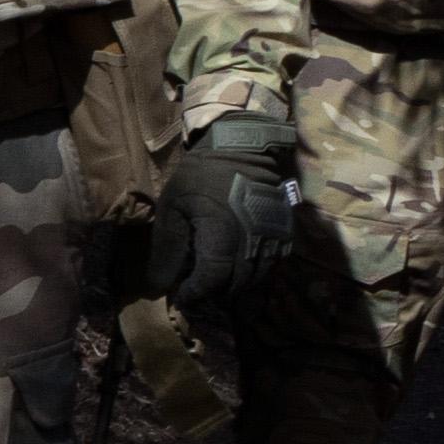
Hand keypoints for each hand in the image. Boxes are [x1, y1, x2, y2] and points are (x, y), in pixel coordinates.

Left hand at [148, 111, 299, 310]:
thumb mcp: (172, 206)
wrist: (242, 147)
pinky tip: (241, 270)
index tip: (181, 296)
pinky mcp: (284, 233)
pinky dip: (257, 275)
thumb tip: (158, 285)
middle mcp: (252, 241)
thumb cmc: (201, 175)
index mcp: (222, 236)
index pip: (211, 282)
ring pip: (257, 280)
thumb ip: (167, 248)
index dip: (195, 294)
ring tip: (217, 283)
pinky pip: (274, 266)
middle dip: (214, 294)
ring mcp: (272, 238)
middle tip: (198, 290)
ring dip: (236, 288)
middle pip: (235, 287)